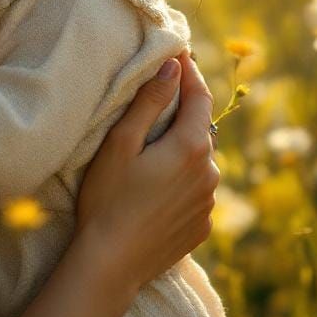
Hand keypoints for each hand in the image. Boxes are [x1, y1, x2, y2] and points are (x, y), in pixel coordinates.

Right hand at [76, 53, 219, 289]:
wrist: (111, 263)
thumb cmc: (107, 198)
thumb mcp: (121, 142)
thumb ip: (149, 102)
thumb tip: (174, 67)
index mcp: (190, 148)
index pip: (199, 97)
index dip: (190, 72)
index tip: (179, 52)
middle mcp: (209, 174)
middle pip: (200, 130)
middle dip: (184, 110)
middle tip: (162, 95)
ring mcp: (209, 203)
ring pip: (200, 162)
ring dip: (182, 148)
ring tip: (154, 147)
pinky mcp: (202, 226)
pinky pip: (196, 191)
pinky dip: (182, 180)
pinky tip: (156, 187)